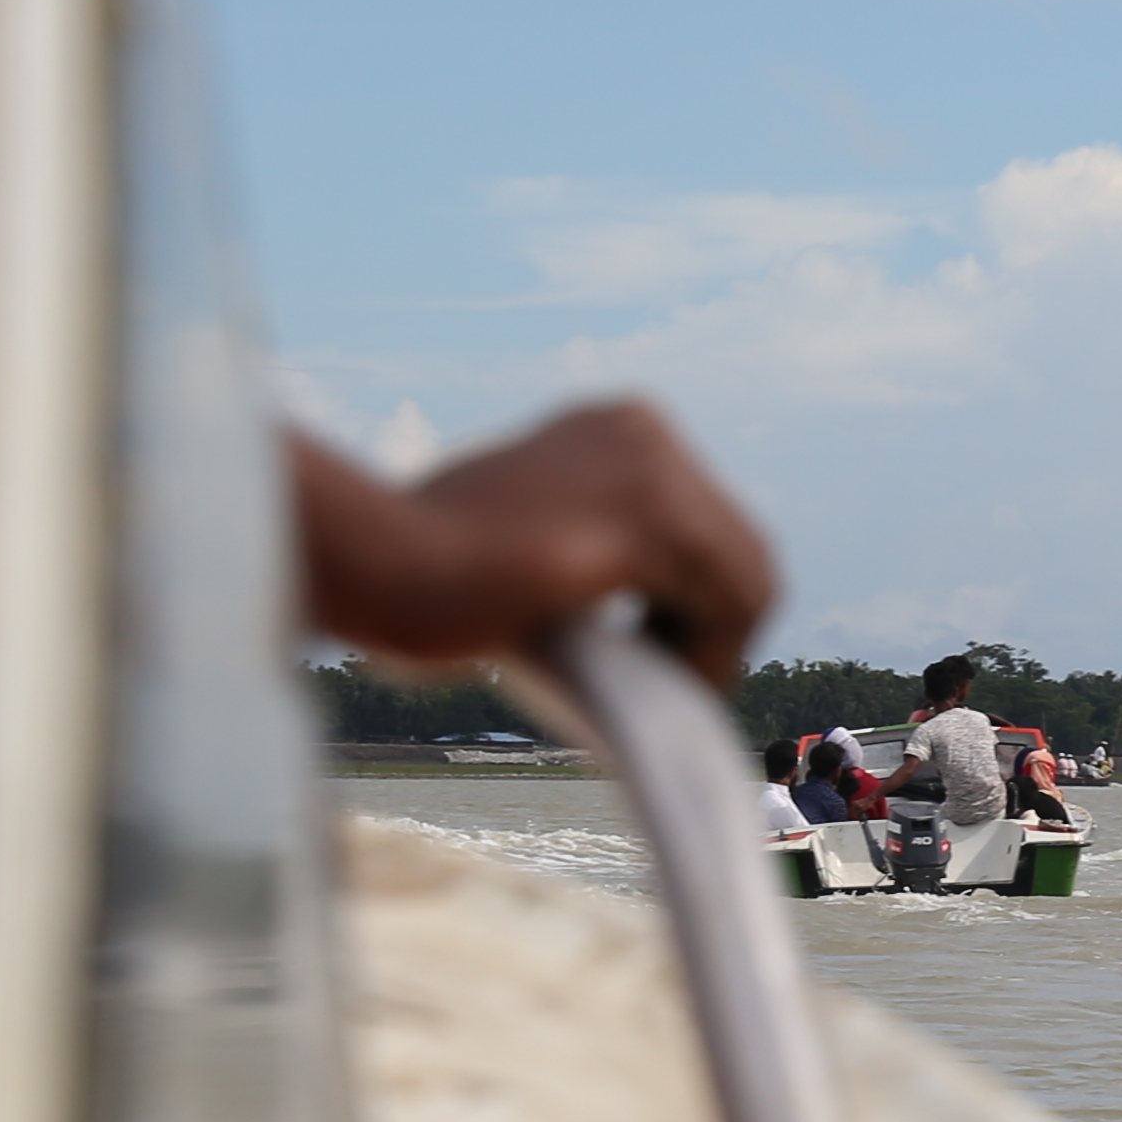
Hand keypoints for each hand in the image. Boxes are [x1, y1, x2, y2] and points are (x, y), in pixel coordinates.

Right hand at [290, 401, 778, 689]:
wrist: (374, 562)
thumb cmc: (426, 570)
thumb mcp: (530, 545)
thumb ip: (596, 559)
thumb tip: (649, 618)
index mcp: (615, 430)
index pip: (708, 527)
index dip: (701, 606)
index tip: (657, 656)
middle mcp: (642, 431)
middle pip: (742, 550)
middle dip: (718, 629)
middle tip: (669, 685)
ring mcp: (649, 465)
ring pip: (747, 577)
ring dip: (714, 649)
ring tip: (656, 691)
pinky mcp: (645, 519)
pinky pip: (728, 600)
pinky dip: (707, 656)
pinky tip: (655, 686)